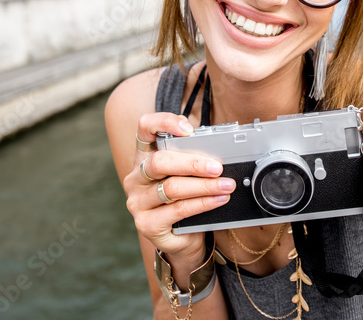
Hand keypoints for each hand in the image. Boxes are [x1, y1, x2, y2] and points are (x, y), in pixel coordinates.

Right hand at [126, 112, 234, 260]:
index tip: (188, 129)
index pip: (145, 129)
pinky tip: (219, 199)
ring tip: (226, 185)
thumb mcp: (186, 175)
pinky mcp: (146, 224)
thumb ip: (192, 157)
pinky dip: (202, 203)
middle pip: (159, 162)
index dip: (164, 123)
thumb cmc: (185, 199)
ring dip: (204, 186)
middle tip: (217, 167)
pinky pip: (177, 210)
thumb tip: (217, 148)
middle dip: (192, 163)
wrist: (182, 238)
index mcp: (143, 157)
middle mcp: (135, 178)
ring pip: (171, 188)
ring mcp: (137, 202)